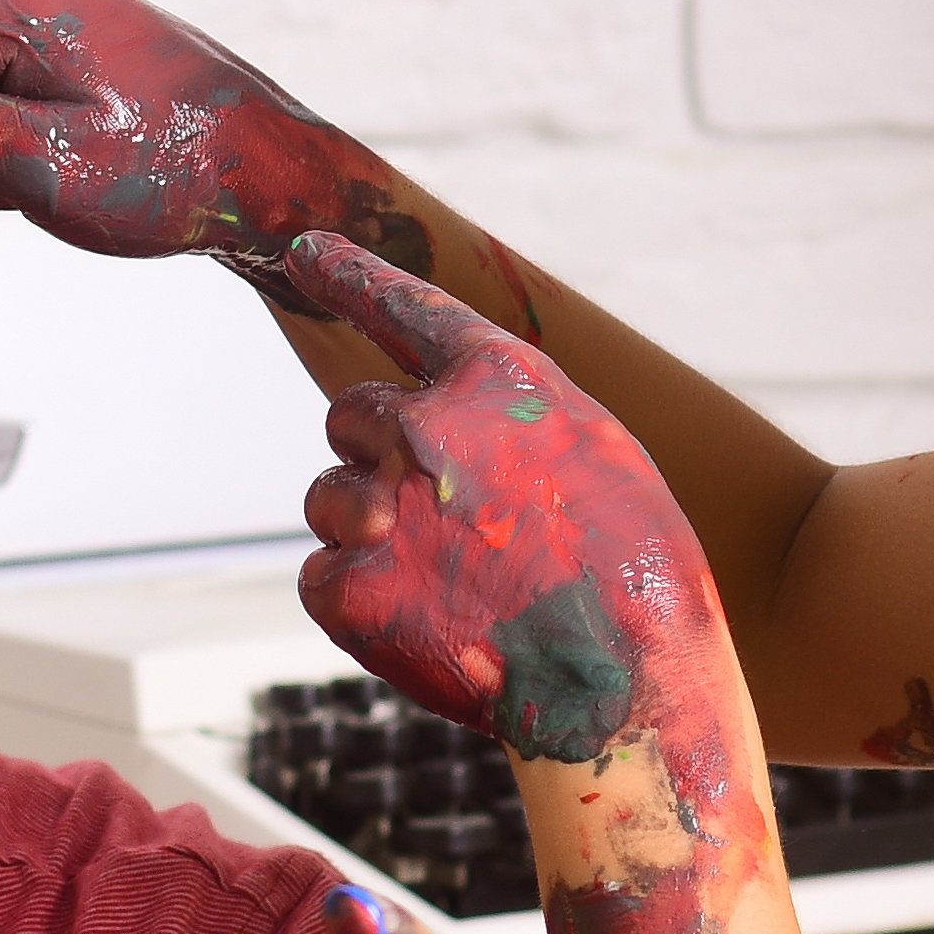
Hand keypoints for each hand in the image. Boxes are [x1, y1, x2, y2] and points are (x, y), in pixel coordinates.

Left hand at [281, 231, 766, 933]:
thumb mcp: (589, 455)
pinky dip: (358, 601)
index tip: (305, 251)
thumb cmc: (628, 575)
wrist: (623, 682)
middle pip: (350, 417)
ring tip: (448, 583)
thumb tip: (424, 434)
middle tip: (443, 523)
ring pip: (328, 499)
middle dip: (379, 459)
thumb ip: (502, 424)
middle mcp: (423, 425)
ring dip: (366, 531)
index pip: (401, 303)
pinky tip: (426, 625)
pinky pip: (321, 576)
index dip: (349, 272)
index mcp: (494, 378)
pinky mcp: (349, 587)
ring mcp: (379, 505)